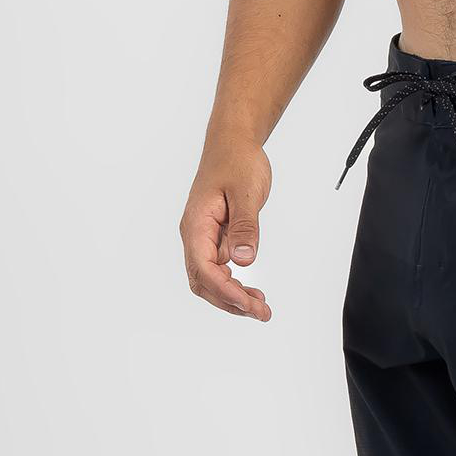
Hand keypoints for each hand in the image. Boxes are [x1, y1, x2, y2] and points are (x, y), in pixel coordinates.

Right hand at [180, 132, 273, 319]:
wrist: (233, 143)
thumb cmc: (237, 162)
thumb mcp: (247, 192)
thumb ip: (245, 227)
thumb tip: (244, 260)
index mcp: (197, 225)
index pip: (204, 269)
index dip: (225, 291)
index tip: (249, 304)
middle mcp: (195, 235)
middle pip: (203, 282)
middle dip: (229, 302)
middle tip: (261, 313)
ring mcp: (204, 238)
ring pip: (210, 279)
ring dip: (231, 297)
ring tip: (260, 307)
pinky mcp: (215, 237)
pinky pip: (219, 268)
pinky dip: (234, 284)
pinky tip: (252, 291)